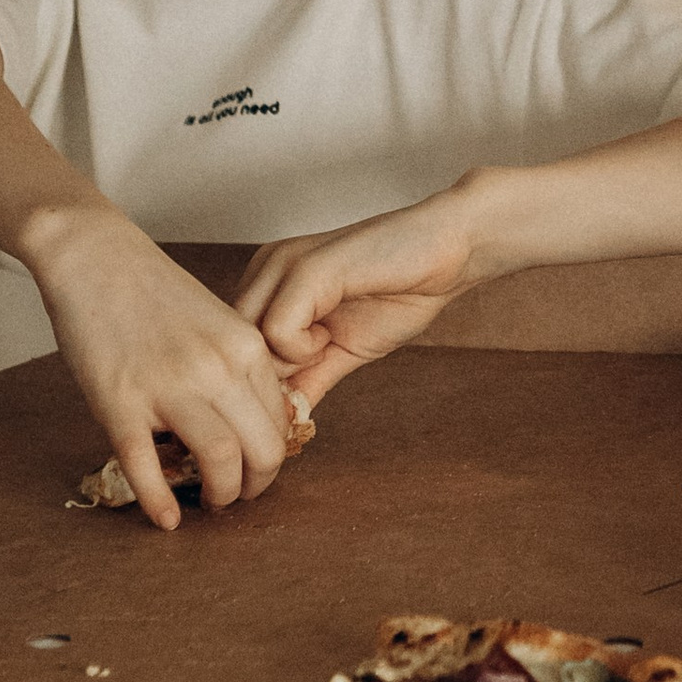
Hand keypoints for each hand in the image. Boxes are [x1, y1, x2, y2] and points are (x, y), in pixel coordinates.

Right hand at [16, 203, 298, 529]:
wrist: (96, 259)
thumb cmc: (154, 292)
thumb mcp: (217, 321)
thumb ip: (237, 366)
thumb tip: (250, 421)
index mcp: (247, 346)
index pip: (281, 420)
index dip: (275, 455)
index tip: (259, 468)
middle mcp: (217, 367)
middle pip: (263, 449)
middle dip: (258, 484)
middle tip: (242, 496)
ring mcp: (168, 386)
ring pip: (220, 462)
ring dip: (222, 495)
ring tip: (213, 502)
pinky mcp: (120, 403)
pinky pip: (147, 468)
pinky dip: (160, 503)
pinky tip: (166, 519)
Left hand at [234, 188, 486, 400]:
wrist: (449, 253)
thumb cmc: (399, 293)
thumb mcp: (339, 350)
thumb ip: (306, 380)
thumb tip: (279, 428)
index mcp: (268, 282)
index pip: (232, 345)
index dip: (261, 381)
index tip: (296, 391)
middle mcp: (266, 268)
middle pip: (232, 347)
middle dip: (270, 377)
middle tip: (311, 371)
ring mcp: (283, 265)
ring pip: (248, 342)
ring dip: (288, 361)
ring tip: (325, 343)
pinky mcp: (307, 269)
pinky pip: (276, 332)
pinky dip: (303, 349)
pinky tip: (331, 333)